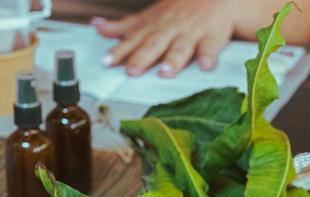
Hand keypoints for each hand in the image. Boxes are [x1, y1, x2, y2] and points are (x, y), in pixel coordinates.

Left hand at [92, 0, 237, 77]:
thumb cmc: (177, 10)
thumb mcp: (147, 17)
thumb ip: (124, 26)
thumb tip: (97, 27)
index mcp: (153, 29)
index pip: (133, 41)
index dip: (119, 52)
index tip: (106, 63)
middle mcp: (169, 31)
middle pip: (154, 45)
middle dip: (142, 58)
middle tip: (131, 71)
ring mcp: (190, 34)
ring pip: (181, 48)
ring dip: (173, 60)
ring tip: (165, 72)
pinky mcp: (211, 37)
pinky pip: (210, 48)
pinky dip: (208, 57)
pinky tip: (205, 67)